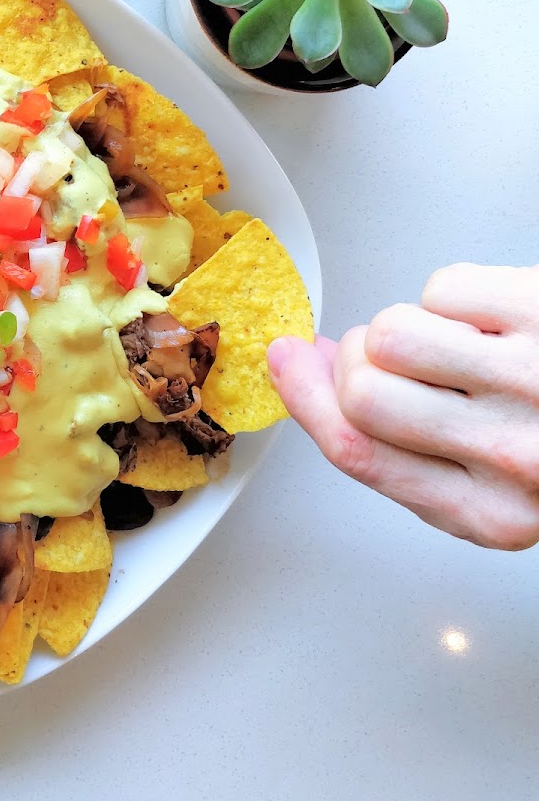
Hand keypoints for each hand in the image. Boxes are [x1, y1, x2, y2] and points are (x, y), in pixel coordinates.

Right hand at [267, 263, 538, 550]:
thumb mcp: (493, 485)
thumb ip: (400, 445)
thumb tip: (307, 368)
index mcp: (492, 515)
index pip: (355, 451)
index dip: (304, 399)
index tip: (286, 360)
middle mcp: (515, 457)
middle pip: (362, 392)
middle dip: (362, 362)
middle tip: (402, 358)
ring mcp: (534, 381)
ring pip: (393, 332)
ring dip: (412, 323)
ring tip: (466, 340)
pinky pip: (443, 286)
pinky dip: (459, 293)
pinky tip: (503, 319)